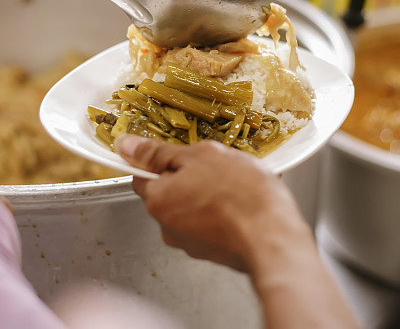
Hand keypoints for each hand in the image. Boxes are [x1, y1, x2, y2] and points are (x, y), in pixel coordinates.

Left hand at [118, 135, 360, 328]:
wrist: (274, 237)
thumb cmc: (240, 194)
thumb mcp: (199, 156)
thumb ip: (159, 152)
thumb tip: (125, 147)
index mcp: (157, 199)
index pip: (142, 175)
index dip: (160, 160)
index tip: (181, 153)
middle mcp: (167, 226)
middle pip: (169, 191)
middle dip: (189, 176)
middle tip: (217, 164)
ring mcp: (190, 243)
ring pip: (191, 206)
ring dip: (208, 193)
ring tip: (237, 183)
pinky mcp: (212, 252)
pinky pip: (210, 223)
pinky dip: (222, 211)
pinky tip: (243, 202)